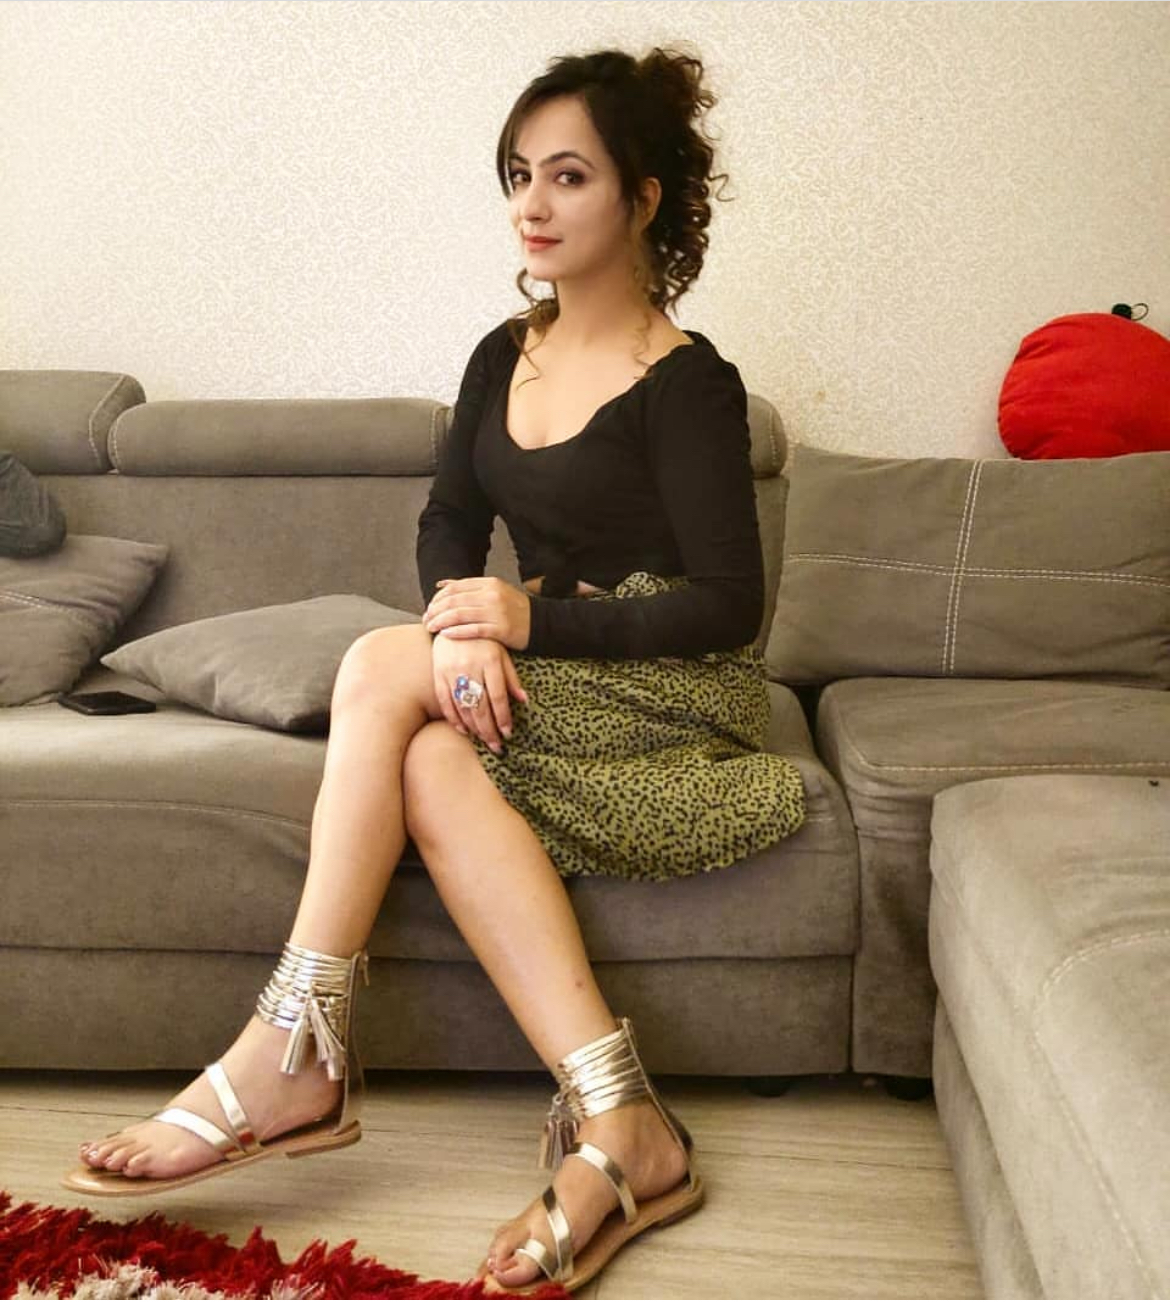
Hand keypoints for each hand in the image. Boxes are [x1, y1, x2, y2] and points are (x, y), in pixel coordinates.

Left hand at [423, 577, 531, 649]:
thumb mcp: (493, 591)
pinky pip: (473, 630)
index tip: (429, 608)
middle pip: (454, 601)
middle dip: (435, 611)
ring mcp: (497, 612)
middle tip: (425, 620)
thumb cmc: (513, 609)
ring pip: (460, 615)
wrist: (539, 623)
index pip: (455, 587)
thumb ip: (468, 587)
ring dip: (441, 622)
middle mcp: (492, 595)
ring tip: (431, 628)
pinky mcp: (501, 629)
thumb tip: (441, 584)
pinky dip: (456, 632)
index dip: (438, 598)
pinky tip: (446, 635)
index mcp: (489, 583)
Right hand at [431, 634, 527, 754]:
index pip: (497, 696)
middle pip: (480, 706)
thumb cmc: (484, 639)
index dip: (502, 717)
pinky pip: (445, 701)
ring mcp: (452, 671)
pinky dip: (453, 718)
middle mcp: (470, 667)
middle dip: (489, 730)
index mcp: (490, 661)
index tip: (508, 733)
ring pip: (463, 707)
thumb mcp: (502, 653)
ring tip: (484, 741)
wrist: (454, 620)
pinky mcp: (438, 673)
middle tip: (497, 746)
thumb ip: (511, 678)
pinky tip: (463, 730)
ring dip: (474, 728)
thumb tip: (524, 701)